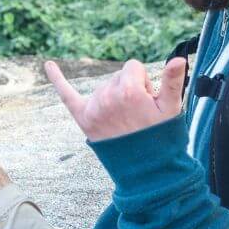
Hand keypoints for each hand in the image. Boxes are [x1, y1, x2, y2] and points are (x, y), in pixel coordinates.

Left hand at [44, 57, 186, 140]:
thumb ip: (173, 80)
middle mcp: (107, 96)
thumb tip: (179, 58)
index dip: (144, 83)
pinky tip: (48, 65)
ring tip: (125, 121)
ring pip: (104, 87)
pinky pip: (67, 94)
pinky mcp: (83, 117)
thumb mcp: (172, 108)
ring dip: (114, 97)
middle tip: (138, 115)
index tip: (148, 101)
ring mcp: (94, 107)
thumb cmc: (161, 137)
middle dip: (129, 89)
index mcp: (129, 90)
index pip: (134, 67)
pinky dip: (57, 79)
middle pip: (118, 76)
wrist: (145, 169)